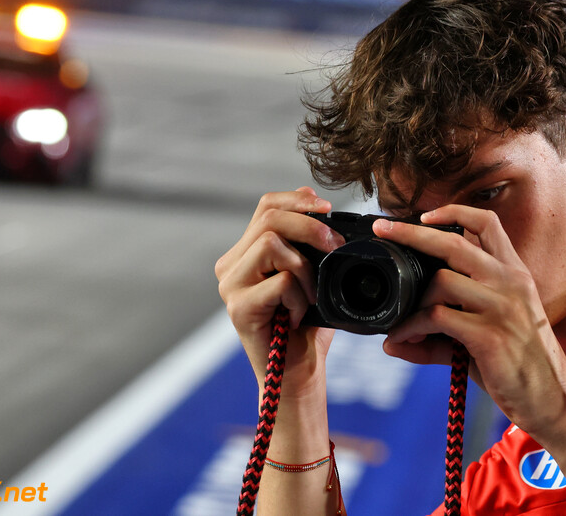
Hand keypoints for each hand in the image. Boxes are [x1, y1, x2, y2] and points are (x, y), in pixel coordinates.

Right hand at [215, 186, 344, 397]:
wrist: (298, 372)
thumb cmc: (307, 324)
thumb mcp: (312, 272)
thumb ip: (305, 237)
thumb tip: (309, 192)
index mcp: (246, 253)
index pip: (266, 206)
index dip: (297, 200)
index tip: (327, 208)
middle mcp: (230, 266)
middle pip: (270, 219)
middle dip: (311, 227)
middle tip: (335, 247)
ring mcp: (230, 286)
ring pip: (272, 245)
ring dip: (305, 269)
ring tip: (310, 295)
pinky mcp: (238, 307)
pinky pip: (280, 281)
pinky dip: (300, 297)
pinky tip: (297, 317)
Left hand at [376, 205, 565, 445]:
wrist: (555, 401)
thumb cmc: (521, 366)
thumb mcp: (487, 336)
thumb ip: (441, 334)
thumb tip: (392, 342)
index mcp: (514, 274)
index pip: (487, 223)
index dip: (453, 211)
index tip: (424, 216)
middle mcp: (510, 283)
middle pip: (454, 241)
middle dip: (412, 233)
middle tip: (385, 230)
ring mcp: (502, 307)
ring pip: (440, 282)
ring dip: (410, 302)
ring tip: (399, 323)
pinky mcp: (490, 335)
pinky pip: (436, 319)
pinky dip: (411, 327)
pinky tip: (402, 340)